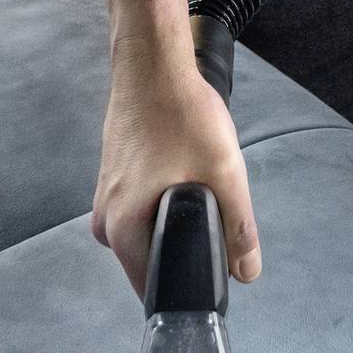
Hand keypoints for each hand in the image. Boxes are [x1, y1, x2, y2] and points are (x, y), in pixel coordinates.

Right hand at [91, 44, 261, 294]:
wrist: (151, 64)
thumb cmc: (179, 113)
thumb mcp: (224, 173)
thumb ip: (237, 228)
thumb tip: (246, 273)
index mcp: (122, 232)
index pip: (155, 288)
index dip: (189, 286)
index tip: (215, 273)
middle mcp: (106, 223)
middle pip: (154, 260)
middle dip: (188, 247)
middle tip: (214, 211)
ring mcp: (106, 200)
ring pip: (151, 231)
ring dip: (179, 220)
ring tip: (198, 182)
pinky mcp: (115, 180)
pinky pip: (144, 209)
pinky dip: (168, 200)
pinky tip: (183, 170)